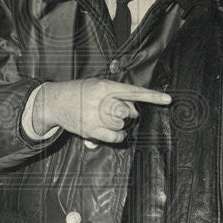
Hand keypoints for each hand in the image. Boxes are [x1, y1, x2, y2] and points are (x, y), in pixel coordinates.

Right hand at [33, 79, 170, 142]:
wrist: (55, 101)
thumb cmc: (80, 92)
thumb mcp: (98, 86)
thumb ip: (117, 96)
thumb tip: (134, 113)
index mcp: (104, 86)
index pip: (133, 91)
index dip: (152, 96)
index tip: (167, 99)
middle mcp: (100, 101)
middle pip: (127, 112)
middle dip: (126, 113)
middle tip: (115, 110)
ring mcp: (94, 117)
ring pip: (121, 125)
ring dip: (118, 124)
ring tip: (106, 119)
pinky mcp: (90, 130)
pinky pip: (114, 136)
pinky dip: (118, 137)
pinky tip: (115, 133)